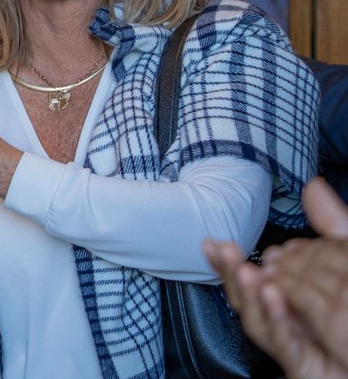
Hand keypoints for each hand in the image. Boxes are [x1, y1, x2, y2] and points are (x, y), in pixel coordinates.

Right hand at [205, 179, 347, 378]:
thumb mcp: (346, 261)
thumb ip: (330, 227)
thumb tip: (313, 186)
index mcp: (287, 298)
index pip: (247, 277)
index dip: (226, 262)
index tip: (212, 242)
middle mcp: (283, 320)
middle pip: (244, 298)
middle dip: (229, 272)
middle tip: (221, 248)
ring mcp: (291, 342)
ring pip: (256, 320)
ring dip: (247, 293)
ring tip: (245, 269)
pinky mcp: (302, 363)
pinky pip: (283, 341)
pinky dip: (274, 317)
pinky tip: (272, 294)